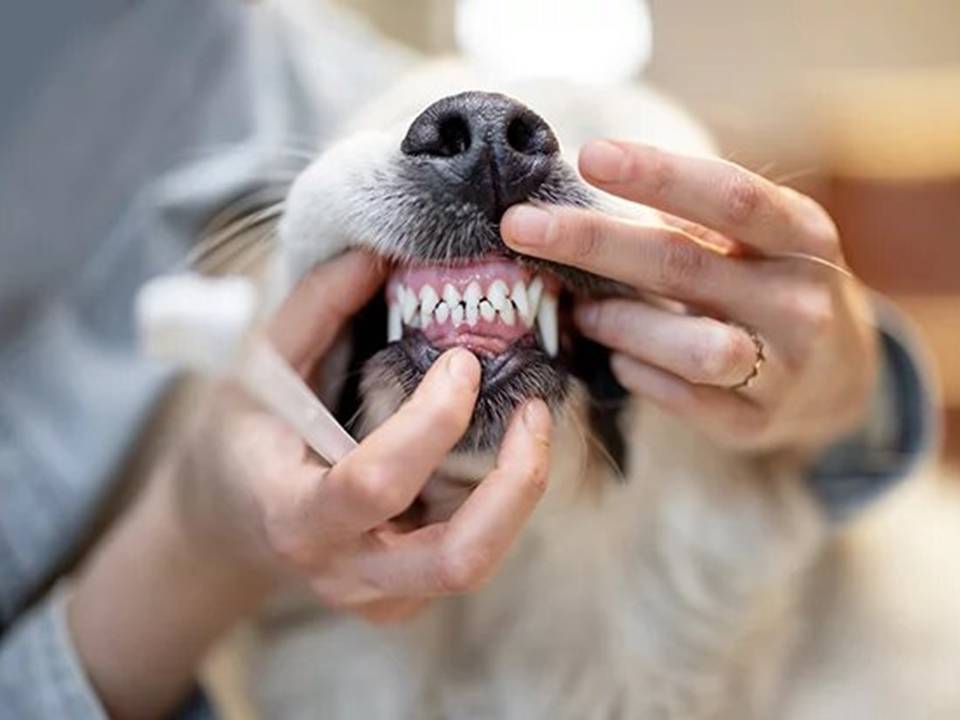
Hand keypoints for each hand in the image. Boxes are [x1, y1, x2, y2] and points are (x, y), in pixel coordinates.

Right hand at [70, 251, 551, 715]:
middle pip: (457, 559)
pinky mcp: (409, 597)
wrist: (231, 525)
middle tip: (535, 411)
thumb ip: (314, 310)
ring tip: (531, 423)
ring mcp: (382, 596)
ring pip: (478, 564)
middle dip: (515, 484)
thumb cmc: (242, 441)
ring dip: (520, 493)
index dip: (431, 421)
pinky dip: (500, 503)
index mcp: (295, 516)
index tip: (462, 361)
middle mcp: (345, 572)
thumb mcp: (257, 369)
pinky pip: (473, 555)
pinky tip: (497, 453)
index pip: (374, 483)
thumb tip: (376, 255)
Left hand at [502, 140, 876, 454]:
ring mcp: (784, 368)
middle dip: (593, 243)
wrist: (839, 377)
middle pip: (684, 265)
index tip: (589, 156)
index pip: (730, 197)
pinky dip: (637, 374)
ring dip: (619, 323)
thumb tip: (580, 193)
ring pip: (690, 345)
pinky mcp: (755, 422)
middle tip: (520, 226)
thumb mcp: (756, 241)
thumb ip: (690, 220)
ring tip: (582, 312)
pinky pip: (682, 399)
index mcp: (803, 236)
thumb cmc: (769, 286)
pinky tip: (619, 359)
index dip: (659, 174)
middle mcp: (801, 300)